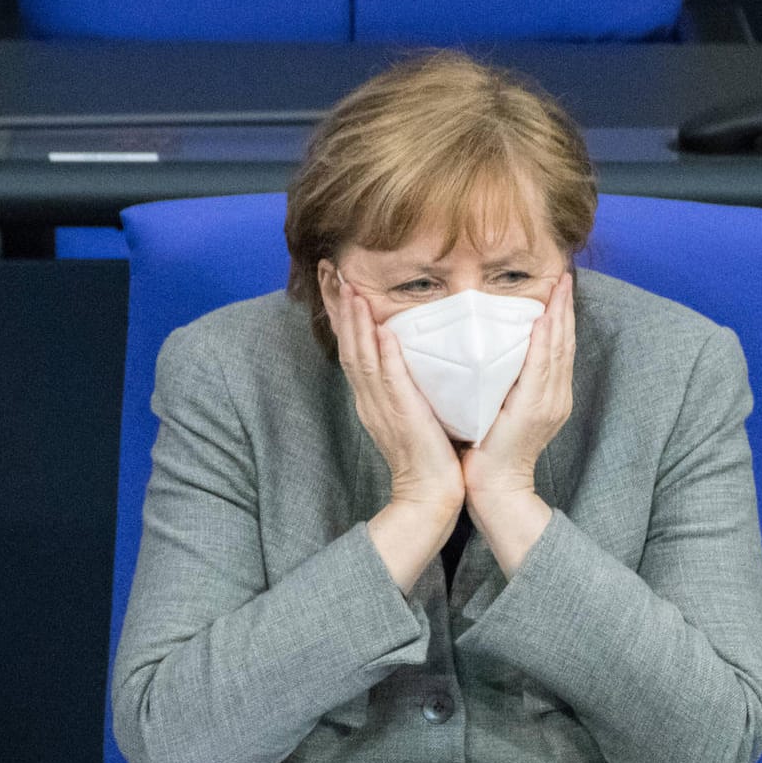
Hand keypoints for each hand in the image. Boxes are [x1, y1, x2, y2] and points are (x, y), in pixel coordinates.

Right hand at [321, 265, 462, 589]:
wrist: (430, 494)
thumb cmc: (429, 452)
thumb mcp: (412, 408)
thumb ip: (406, 380)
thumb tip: (408, 348)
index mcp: (372, 395)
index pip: (352, 345)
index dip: (342, 312)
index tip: (336, 279)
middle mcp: (369, 398)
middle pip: (346, 344)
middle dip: (338, 306)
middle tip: (331, 268)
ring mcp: (381, 408)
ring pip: (360, 357)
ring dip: (354, 322)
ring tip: (348, 288)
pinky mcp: (400, 418)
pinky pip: (389, 383)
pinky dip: (384, 356)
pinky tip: (382, 332)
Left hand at [461, 272, 573, 572]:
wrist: (496, 489)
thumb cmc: (491, 451)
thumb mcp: (501, 409)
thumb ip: (505, 383)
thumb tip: (493, 354)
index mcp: (549, 395)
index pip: (557, 347)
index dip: (560, 316)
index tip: (559, 287)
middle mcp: (556, 396)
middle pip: (564, 342)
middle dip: (565, 308)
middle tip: (565, 276)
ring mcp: (549, 403)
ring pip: (558, 349)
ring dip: (559, 316)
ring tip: (560, 287)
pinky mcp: (535, 409)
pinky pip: (542, 367)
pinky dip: (544, 341)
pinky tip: (544, 319)